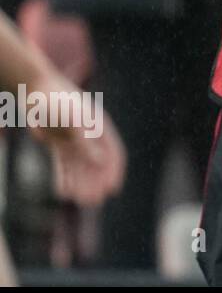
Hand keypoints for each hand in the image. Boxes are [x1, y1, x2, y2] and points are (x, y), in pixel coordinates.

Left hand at [27, 74, 125, 207]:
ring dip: (80, 183)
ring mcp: (73, 140)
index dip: (114, 171)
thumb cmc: (59, 101)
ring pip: (79, 167)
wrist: (36, 90)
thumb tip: (101, 162)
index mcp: (100, 128)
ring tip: (79, 200)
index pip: (113, 153)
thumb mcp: (75, 121)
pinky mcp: (58, 143)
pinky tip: (63, 190)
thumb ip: (86, 141)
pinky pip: (63, 164)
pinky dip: (64, 177)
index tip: (112, 188)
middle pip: (95, 164)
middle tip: (93, 201)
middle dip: (95, 183)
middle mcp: (89, 136)